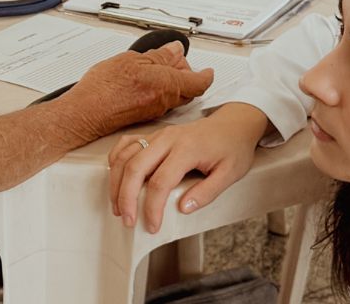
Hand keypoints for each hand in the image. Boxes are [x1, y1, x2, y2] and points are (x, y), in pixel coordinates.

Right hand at [59, 43, 212, 143]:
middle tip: (179, 62)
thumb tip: (173, 51)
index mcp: (166, 84)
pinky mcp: (144, 117)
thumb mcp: (131, 60)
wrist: (84, 113)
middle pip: (189, 90)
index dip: (207, 75)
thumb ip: (157, 56)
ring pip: (175, 97)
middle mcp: (164, 101)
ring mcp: (154, 111)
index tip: (209, 70)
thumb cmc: (103, 89)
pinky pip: (163, 103)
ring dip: (174, 83)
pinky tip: (147, 82)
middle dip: (189, 76)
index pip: (199, 82)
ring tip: (159, 68)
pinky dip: (162, 91)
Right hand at [107, 103, 267, 232]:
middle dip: (126, 197)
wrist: (233, 123)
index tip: (152, 227)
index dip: (152, 207)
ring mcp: (158, 134)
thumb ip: (207, 193)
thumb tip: (183, 209)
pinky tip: (116, 178)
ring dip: (117, 182)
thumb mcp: (230, 174)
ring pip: (126, 155)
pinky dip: (116, 160)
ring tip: (117, 206)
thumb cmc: (232, 149)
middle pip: (136, 167)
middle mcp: (168, 139)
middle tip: (126, 220)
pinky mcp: (153, 134)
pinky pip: (126, 143)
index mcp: (187, 149)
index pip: (161, 182)